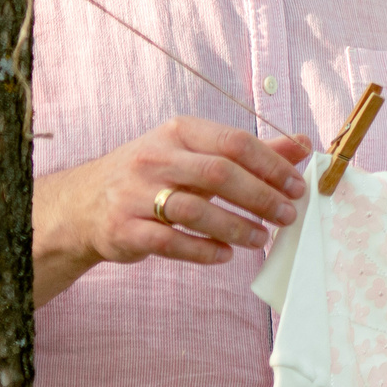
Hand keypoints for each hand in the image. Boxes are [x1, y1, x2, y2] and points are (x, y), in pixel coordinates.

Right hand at [36, 118, 310, 272]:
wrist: (82, 204)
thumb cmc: (154, 176)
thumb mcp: (196, 154)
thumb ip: (250, 152)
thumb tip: (304, 145)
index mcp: (178, 132)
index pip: (235, 143)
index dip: (272, 166)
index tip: (298, 187)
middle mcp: (154, 158)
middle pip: (218, 174)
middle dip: (261, 197)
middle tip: (288, 216)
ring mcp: (134, 193)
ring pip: (195, 210)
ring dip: (236, 227)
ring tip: (261, 239)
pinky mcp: (122, 229)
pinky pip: (169, 242)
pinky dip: (203, 250)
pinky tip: (226, 254)